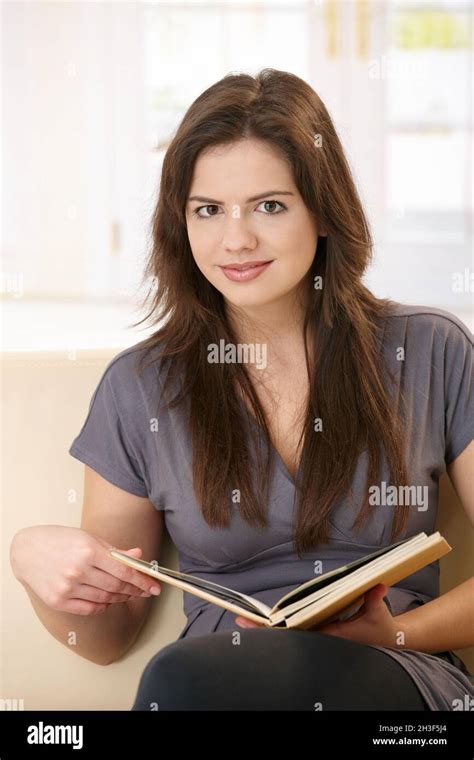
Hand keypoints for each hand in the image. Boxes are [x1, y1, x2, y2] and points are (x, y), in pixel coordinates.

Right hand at [10, 525, 161, 615]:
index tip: (154, 586)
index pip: (124, 570)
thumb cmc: (59, 540)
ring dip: (121, 597)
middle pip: (117, 586)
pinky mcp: (59, 601)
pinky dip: (103, 605)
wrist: (26, 551)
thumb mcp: (89, 538)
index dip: (143, 580)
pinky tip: (108, 599)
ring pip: (106, 598)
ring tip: (128, 593)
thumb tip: (138, 557)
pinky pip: (90, 608)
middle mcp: (79, 570)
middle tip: (145, 590)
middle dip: (135, 589)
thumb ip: (114, 550)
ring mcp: (68, 587)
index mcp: (89, 550)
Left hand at [236, 584, 402, 648]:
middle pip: (288, 635)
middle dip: (263, 629)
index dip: (279, 630)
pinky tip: (266, 621)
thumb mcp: (378, 614)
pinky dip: (282, 624)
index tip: (259, 623)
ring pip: (290, 633)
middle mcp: (323, 638)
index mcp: (332, 636)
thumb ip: (375, 600)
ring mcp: (320, 636)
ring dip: (268, 628)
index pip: (300, 634)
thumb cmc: (381, 628)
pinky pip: (298, 628)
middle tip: (239, 620)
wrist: (388, 641)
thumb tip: (377, 585)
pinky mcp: (322, 632)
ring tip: (244, 620)